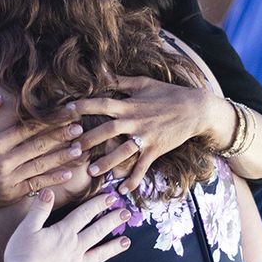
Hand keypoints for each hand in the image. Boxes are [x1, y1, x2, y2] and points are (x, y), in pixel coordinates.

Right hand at [0, 92, 85, 210]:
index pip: (27, 128)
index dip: (49, 119)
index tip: (65, 112)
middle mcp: (4, 162)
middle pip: (38, 145)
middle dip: (61, 135)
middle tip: (79, 127)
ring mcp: (9, 179)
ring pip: (41, 165)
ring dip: (62, 156)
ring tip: (80, 148)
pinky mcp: (12, 194)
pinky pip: (37, 184)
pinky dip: (53, 179)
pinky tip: (68, 173)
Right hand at [2, 190, 131, 261]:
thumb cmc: (21, 255)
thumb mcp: (27, 227)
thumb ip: (40, 209)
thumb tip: (49, 191)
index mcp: (64, 233)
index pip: (84, 214)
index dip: (98, 204)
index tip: (112, 198)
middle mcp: (75, 249)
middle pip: (98, 232)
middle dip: (113, 221)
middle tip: (127, 214)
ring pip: (99, 256)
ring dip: (113, 248)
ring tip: (126, 242)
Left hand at [70, 76, 226, 191]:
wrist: (196, 109)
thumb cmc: (168, 93)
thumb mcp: (144, 83)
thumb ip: (120, 80)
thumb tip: (101, 71)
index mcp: (129, 104)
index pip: (102, 103)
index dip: (83, 106)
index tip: (65, 110)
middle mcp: (135, 121)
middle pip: (108, 130)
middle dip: (89, 139)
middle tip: (71, 149)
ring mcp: (146, 137)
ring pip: (123, 151)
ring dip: (107, 162)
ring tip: (91, 172)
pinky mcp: (156, 150)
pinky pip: (143, 166)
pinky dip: (134, 179)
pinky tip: (123, 190)